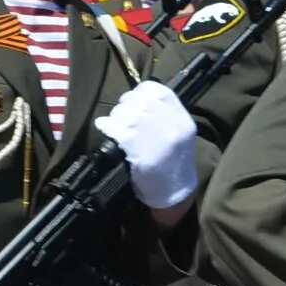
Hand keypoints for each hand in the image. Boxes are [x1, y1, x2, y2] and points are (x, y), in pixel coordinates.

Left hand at [94, 81, 198, 210]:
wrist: (175, 194)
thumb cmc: (173, 163)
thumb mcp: (178, 134)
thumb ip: (164, 115)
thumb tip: (137, 99)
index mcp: (182, 119)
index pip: (157, 91)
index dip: (140, 93)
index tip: (134, 101)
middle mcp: (172, 126)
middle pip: (140, 101)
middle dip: (125, 105)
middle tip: (121, 114)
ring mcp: (157, 138)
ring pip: (127, 113)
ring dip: (116, 116)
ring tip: (114, 123)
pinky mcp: (140, 152)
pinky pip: (118, 130)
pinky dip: (107, 126)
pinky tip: (104, 126)